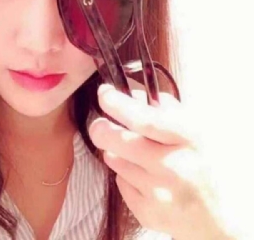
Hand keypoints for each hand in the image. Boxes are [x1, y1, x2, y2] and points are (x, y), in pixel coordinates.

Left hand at [88, 84, 233, 239]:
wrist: (209, 218)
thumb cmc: (196, 164)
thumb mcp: (190, 130)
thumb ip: (163, 108)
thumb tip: (132, 93)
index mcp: (187, 139)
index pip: (144, 119)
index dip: (118, 104)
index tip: (104, 92)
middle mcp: (172, 166)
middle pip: (117, 140)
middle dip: (100, 128)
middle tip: (100, 125)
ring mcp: (158, 191)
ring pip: (113, 159)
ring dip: (116, 152)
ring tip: (135, 155)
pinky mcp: (145, 211)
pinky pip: (119, 181)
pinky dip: (124, 174)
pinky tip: (142, 177)